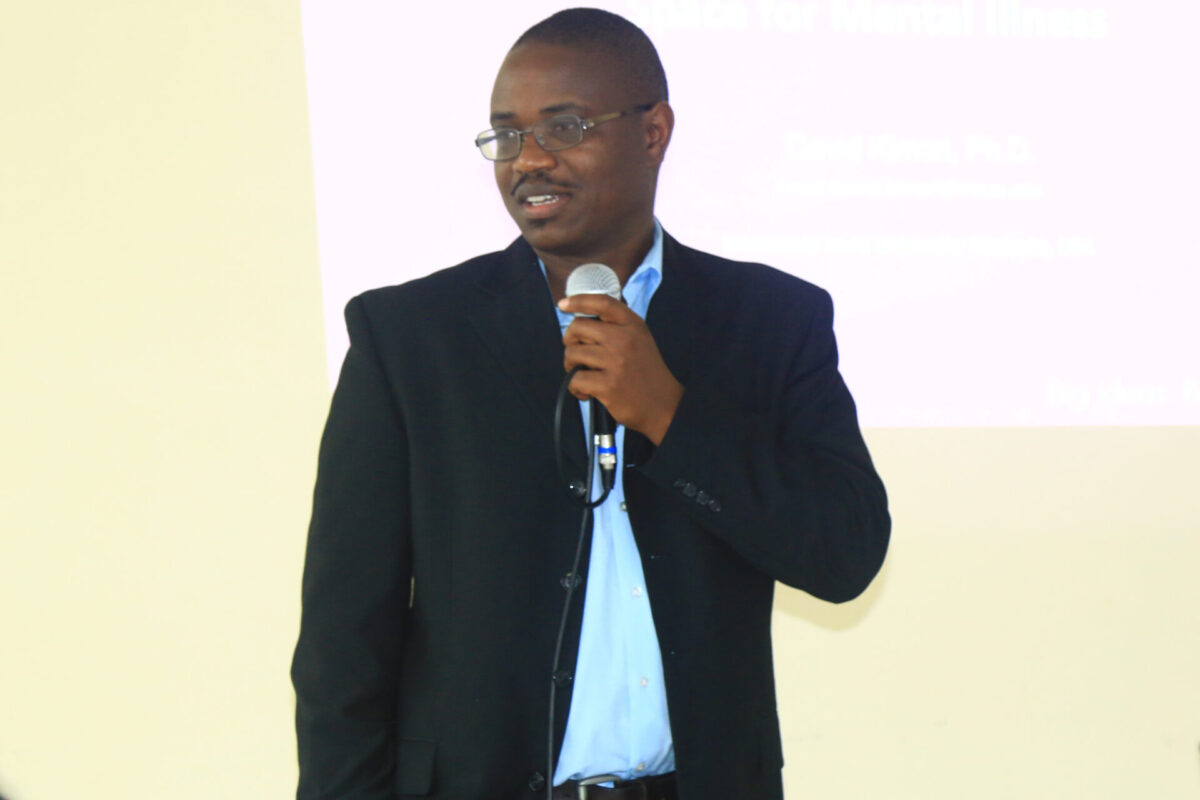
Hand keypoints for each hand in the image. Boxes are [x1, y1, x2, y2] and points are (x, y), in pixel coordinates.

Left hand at [558, 293, 683, 445]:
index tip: (564, 304)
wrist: (663, 404)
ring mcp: (616, 362)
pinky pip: (574, 379)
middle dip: (570, 341)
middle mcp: (624, 339)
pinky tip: (586, 392)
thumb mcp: (639, 339)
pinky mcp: (608, 385)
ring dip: (571, 366)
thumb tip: (580, 323)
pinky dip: (574, 388)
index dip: (579, 300)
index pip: (602, 303)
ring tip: (583, 375)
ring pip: (572, 353)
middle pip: (578, 327)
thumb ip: (616, 327)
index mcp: (632, 325)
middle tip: (576, 354)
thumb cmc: (645, 372)